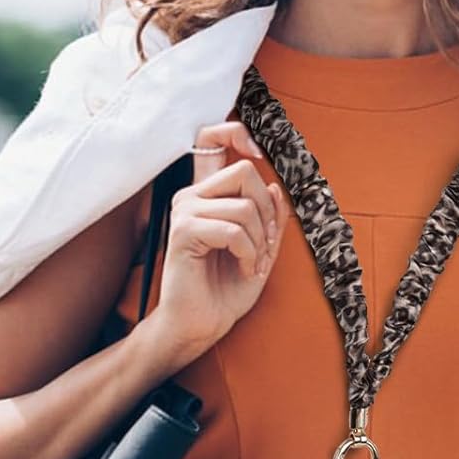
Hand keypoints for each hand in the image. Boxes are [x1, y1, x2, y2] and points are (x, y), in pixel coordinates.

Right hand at [150, 121, 286, 356]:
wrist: (201, 325)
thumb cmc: (226, 290)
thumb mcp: (261, 249)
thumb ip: (269, 217)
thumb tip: (274, 187)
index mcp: (207, 194)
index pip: (211, 138)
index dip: (236, 132)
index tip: (259, 152)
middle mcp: (191, 196)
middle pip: (245, 171)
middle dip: (267, 211)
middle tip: (266, 244)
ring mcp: (184, 211)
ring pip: (244, 205)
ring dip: (260, 240)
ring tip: (253, 264)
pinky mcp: (183, 231)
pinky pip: (234, 230)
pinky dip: (249, 253)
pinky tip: (244, 270)